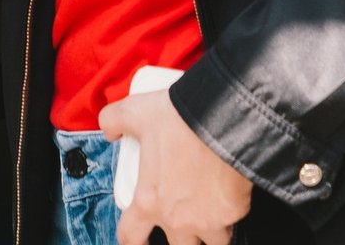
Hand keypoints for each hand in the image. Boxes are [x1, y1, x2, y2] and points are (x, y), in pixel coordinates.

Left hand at [99, 88, 251, 244]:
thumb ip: (114, 120)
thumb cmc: (182, 120)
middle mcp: (177, 218)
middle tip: (181, 222)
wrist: (226, 120)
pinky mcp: (235, 212)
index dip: (132, 239)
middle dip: (179, 238)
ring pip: (210, 242)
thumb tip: (109, 128)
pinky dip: (232, 212)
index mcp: (148, 201)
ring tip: (210, 214)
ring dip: (209, 231)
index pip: (130, 236)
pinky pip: (233, 220)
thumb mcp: (136, 112)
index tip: (137, 238)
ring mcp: (208, 220)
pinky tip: (231, 195)